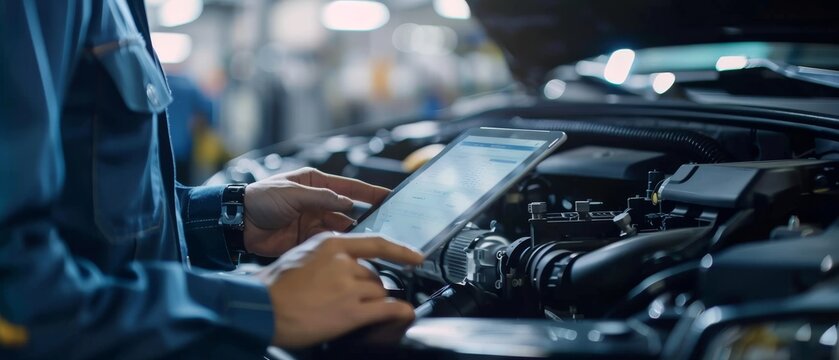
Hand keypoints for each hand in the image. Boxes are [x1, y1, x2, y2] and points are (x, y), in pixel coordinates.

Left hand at [243, 167, 388, 256]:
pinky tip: (350, 253)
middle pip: (349, 211)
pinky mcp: (306, 240)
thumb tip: (348, 203)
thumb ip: (321, 198)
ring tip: (369, 242)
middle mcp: (318, 202)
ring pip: (341, 229)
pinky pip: (328, 244)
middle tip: (386, 225)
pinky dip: (338, 248)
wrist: (236, 224)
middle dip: (366, 218)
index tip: (391, 197)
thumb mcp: (292, 193)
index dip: (371, 193)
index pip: (350, 188)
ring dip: (352, 235)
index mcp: (315, 183)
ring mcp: (313, 222)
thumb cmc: (259, 199)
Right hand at [255, 233, 423, 347]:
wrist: (260, 308)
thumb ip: (329, 256)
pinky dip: (399, 312)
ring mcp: (348, 286)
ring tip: (350, 313)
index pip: (376, 243)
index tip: (416, 256)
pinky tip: (402, 314)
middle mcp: (343, 262)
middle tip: (350, 301)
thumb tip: (349, 264)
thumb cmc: (274, 286)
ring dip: (373, 304)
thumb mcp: (302, 255)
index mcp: (331, 243)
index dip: (400, 251)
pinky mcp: (351, 311)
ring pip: (378, 293)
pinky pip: (387, 309)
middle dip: (368, 290)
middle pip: (375, 275)